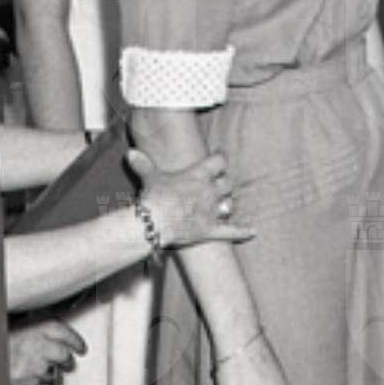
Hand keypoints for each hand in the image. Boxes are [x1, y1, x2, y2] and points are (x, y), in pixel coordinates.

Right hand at [8, 320, 85, 384]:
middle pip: (63, 355)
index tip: (80, 347)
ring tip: (36, 370)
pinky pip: (34, 384)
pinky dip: (31, 383)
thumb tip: (54, 337)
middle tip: (68, 364)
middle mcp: (41, 344)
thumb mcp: (19, 328)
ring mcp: (34, 363)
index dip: (75, 341)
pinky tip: (23, 378)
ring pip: (48, 371)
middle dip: (66, 361)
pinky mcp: (26, 380)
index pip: (65, 333)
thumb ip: (37, 332)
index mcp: (40, 327)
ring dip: (45, 373)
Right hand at [130, 147, 254, 251]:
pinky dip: (243, 231)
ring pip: (229, 204)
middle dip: (223, 185)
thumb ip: (143, 164)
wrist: (156, 221)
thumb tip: (130, 153)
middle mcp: (211, 191)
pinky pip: (232, 231)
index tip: (218, 159)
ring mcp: (212, 211)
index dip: (220, 160)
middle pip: (227, 183)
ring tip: (223, 206)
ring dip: (226, 205)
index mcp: (200, 175)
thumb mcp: (149, 177)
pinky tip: (253, 231)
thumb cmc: (154, 196)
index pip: (220, 161)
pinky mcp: (212, 230)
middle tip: (216, 187)